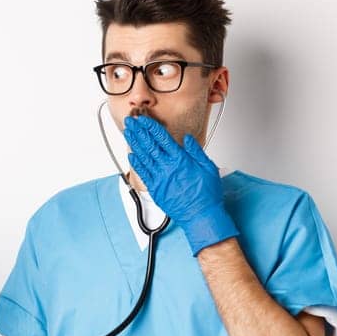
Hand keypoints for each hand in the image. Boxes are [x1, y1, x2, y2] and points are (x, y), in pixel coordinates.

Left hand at [123, 114, 239, 254]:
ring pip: (143, 157)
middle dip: (138, 131)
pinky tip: (131, 155)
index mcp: (180, 160)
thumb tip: (187, 139)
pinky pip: (143, 173)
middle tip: (130, 122)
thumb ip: (196, 151)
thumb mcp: (208, 168)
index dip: (151, 127)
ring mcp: (159, 179)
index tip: (143, 120)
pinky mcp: (155, 189)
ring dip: (134, 144)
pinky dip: (136, 163)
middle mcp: (167, 168)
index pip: (162, 138)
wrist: (201, 215)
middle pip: (149, 145)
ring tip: (128, 133)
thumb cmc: (207, 194)